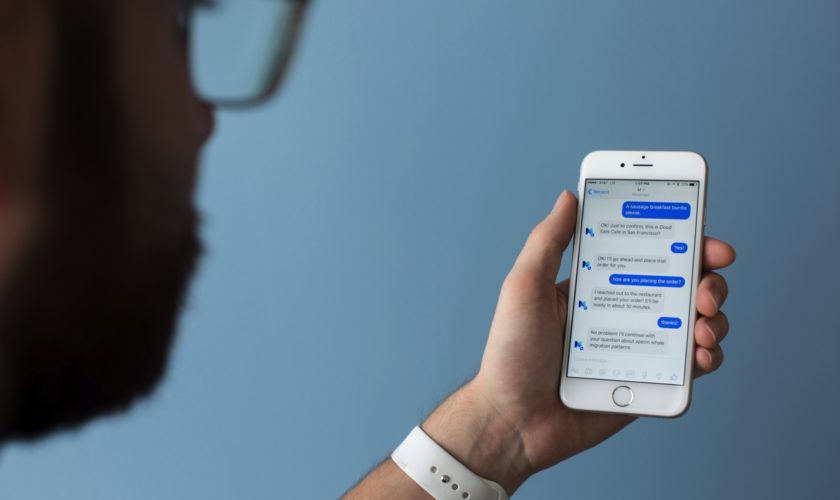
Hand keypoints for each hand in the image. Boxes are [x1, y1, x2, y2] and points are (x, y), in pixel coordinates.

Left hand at [422, 191, 734, 493]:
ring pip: (697, 324)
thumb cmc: (511, 352)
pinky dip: (708, 358)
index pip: (650, 252)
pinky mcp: (648, 382)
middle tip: (708, 289)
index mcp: (598, 283)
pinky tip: (702, 356)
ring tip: (705, 326)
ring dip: (716, 318)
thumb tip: (570, 195)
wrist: (513, 420)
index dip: (687, 242)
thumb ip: (547, 241)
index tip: (710, 242)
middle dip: (710, 281)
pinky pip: (691, 368)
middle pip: (684, 285)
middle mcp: (624, 311)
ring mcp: (640, 347)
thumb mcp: (523, 287)